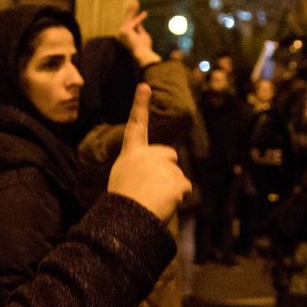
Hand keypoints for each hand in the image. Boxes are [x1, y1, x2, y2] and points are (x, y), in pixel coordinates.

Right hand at [108, 84, 191, 221]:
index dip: (140, 105)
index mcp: (131, 154)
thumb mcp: (123, 178)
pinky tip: (164, 203)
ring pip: (177, 174)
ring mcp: (163, 167)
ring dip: (171, 186)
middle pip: (169, 154)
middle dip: (167, 167)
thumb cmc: (122, 203)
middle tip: (152, 187)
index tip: (144, 86)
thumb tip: (159, 171)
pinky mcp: (176, 180)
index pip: (136, 126)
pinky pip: (185, 186)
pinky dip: (179, 196)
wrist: (127, 220)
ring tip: (153, 199)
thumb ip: (139, 167)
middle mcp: (147, 155)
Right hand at [119, 3, 160, 66]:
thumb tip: (138, 21)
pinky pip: (134, 21)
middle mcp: (121, 34)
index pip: (129, 24)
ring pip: (129, 19)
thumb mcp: (142, 35)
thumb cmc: (144, 47)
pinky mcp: (126, 30)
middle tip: (135, 2)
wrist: (143, 53)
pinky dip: (140, 18)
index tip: (139, 11)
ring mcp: (122, 32)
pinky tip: (145, 13)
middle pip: (127, 19)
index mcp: (124, 36)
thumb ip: (139, 28)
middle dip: (131, 11)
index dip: (134, 17)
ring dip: (133, 10)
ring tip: (136, 3)